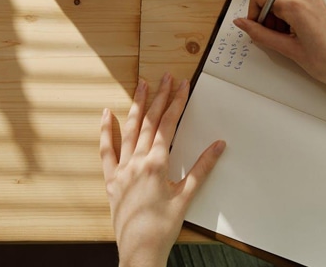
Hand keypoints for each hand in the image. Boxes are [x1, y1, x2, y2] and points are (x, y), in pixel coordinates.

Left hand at [100, 75, 225, 266]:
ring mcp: (121, 170)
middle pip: (149, 121)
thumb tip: (219, 145)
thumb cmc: (163, 227)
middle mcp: (136, 162)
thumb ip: (202, 168)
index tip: (182, 85)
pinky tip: (107, 114)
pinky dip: (106, 131)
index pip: (168, 124)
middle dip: (159, 97)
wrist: (140, 251)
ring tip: (142, 85)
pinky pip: (106, 151)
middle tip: (166, 77)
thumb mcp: (187, 197)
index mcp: (156, 164)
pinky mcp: (111, 180)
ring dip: (137, 106)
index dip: (176, 102)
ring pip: (129, 130)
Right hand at [234, 0, 325, 116]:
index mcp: (297, 6)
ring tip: (289, 44)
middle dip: (267, 21)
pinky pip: (293, 9)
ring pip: (281, 6)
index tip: (257, 31)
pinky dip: (288, 23)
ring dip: (278, 24)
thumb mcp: (288, 50)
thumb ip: (261, 34)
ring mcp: (313, 1)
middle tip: (276, 42)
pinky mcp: (317, 7)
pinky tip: (296, 40)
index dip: (254, 14)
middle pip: (271, 1)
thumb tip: (241, 23)